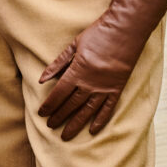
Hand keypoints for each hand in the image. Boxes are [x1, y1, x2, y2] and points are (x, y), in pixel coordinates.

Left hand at [36, 0, 166, 139]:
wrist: (125, 31)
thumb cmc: (97, 34)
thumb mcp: (73, 45)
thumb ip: (58, 64)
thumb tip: (42, 79)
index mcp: (77, 71)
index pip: (59, 93)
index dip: (49, 105)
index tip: (42, 113)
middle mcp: (90, 83)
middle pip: (71, 105)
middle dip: (59, 117)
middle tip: (50, 126)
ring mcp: (105, 87)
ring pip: (88, 111)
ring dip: (76, 124)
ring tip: (66, 136)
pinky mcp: (117, 88)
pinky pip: (108, 108)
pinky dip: (100, 120)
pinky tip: (92, 131)